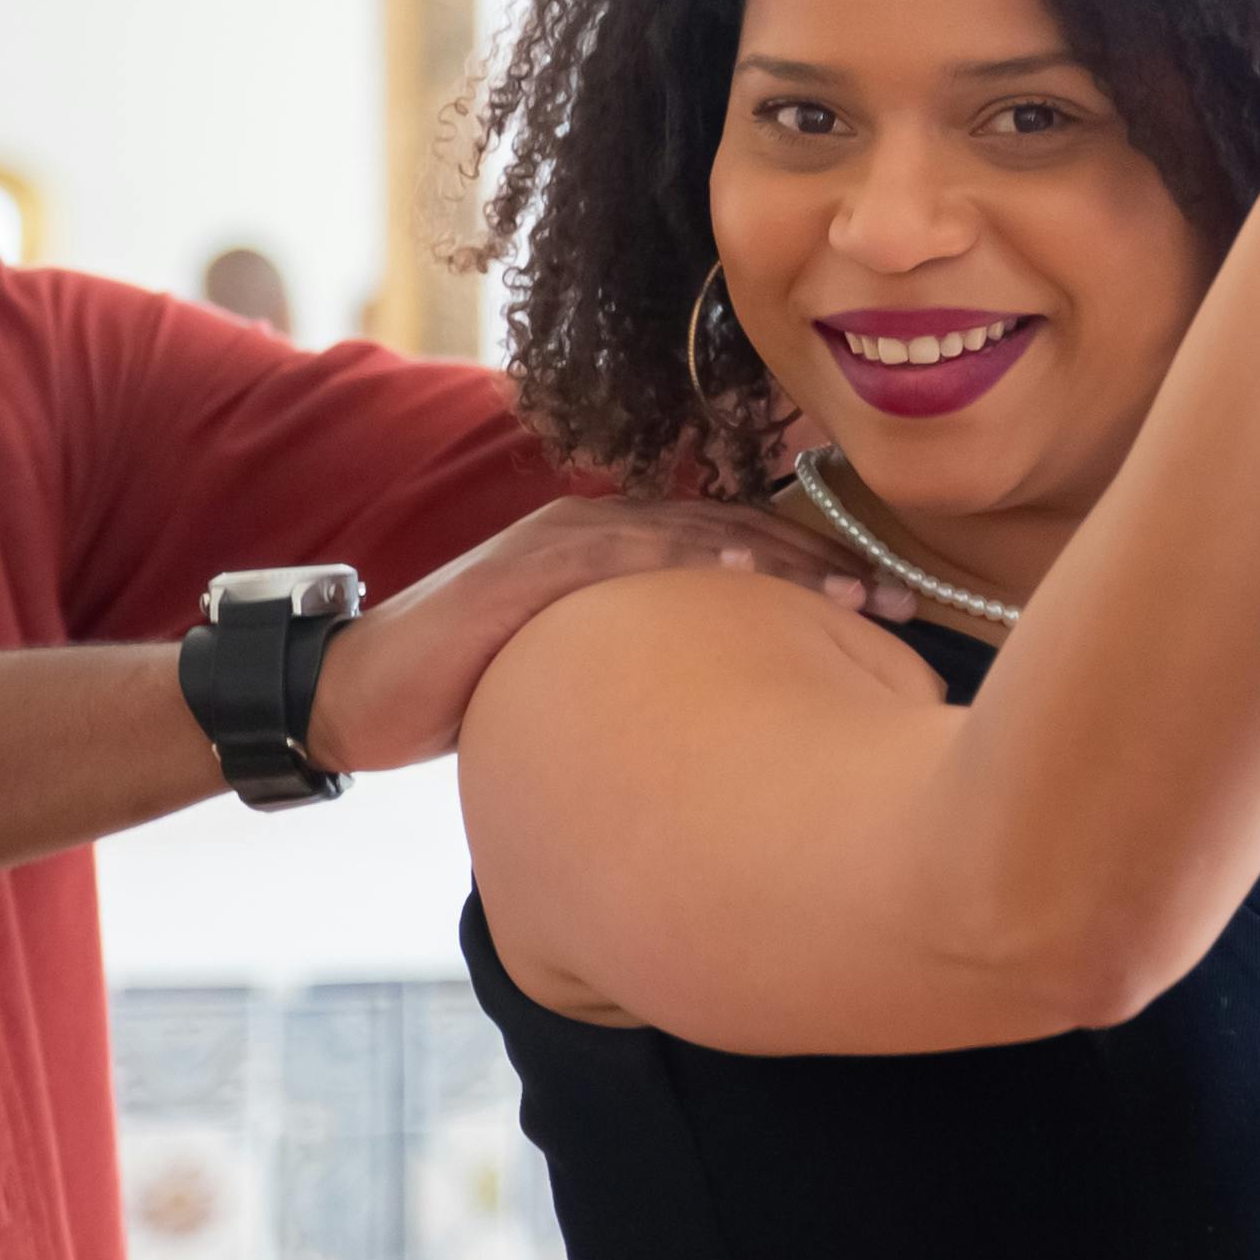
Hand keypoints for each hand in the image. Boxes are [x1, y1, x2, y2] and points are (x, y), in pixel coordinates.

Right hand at [307, 492, 857, 774]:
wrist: (356, 695)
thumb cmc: (471, 692)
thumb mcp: (575, 682)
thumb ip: (641, 680)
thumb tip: (723, 730)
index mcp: (620, 553)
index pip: (737, 549)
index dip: (818, 570)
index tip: (892, 607)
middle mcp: (600, 529)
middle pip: (736, 531)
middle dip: (825, 563)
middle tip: (902, 601)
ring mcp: (562, 541)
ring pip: (695, 533)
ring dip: (782, 558)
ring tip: (855, 591)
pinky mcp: (525, 568)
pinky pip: (620, 553)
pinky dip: (686, 555)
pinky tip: (744, 570)